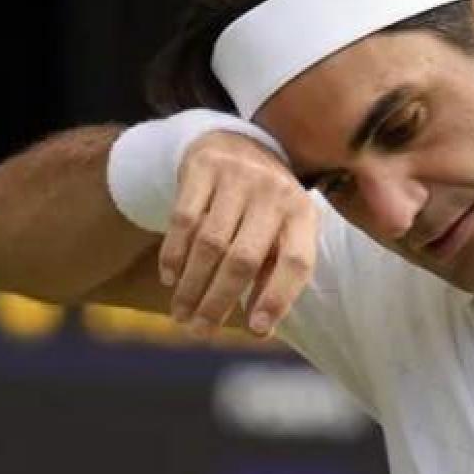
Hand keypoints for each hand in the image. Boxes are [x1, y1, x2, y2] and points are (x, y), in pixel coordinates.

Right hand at [158, 130, 316, 338]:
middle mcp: (275, 191)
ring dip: (192, 286)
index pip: (296, 261)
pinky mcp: (204, 167)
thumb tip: (262, 329)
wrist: (235, 142)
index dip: (278, 298)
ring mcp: (239, 176)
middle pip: (244, 259)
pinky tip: (170, 278)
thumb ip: (274, 275)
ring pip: (210, 243)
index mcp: (303, 213)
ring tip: (181, 314)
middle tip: (200, 331)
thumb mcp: (281, 232)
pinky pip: (183, 219)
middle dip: (218, 301)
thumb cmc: (263, 206)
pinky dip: (174, 254)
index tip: (256, 330)